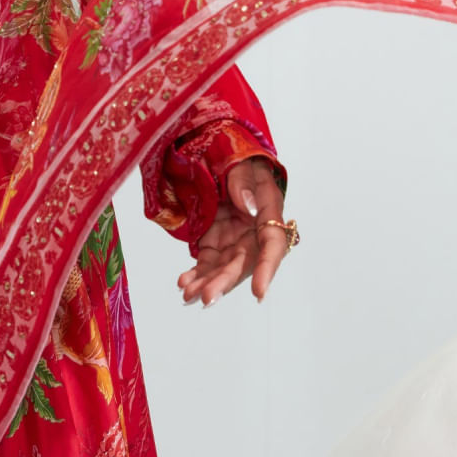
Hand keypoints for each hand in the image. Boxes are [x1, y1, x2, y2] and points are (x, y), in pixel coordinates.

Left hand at [177, 157, 289, 306]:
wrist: (222, 159)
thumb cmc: (238, 160)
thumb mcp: (242, 162)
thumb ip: (243, 181)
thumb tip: (247, 206)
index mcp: (268, 211)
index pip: (272, 244)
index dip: (267, 269)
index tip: (259, 293)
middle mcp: (253, 232)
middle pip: (243, 263)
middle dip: (225, 282)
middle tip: (207, 297)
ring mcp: (233, 240)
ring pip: (224, 269)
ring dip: (207, 284)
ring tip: (188, 294)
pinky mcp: (214, 242)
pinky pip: (207, 264)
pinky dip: (196, 275)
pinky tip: (184, 283)